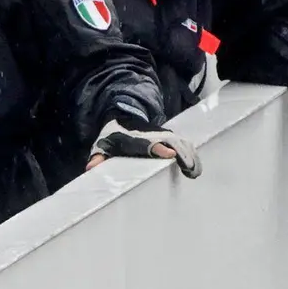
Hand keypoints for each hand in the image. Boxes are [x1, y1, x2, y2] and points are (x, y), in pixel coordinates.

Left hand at [86, 118, 201, 178]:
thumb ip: (98, 157)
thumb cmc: (113, 136)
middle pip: (170, 142)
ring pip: (180, 142)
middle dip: (181, 154)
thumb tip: (91, 168)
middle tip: (189, 169)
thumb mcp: (103, 145)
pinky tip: (196, 169)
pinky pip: (185, 144)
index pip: (147, 143)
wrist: (123, 115)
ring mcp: (163, 134)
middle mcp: (152, 134)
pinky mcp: (171, 136)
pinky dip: (192, 154)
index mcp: (134, 138)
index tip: (170, 155)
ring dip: (189, 155)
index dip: (158, 148)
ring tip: (194, 173)